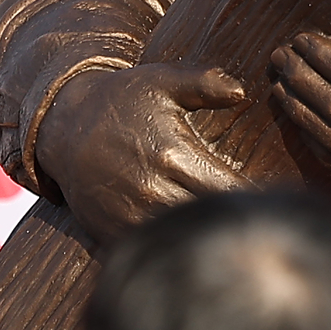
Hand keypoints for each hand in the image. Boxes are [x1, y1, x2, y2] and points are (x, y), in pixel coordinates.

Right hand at [34, 62, 249, 238]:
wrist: (62, 127)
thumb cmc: (119, 101)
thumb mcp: (160, 82)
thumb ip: (204, 83)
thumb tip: (241, 92)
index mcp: (172, 154)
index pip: (229, 189)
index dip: (251, 196)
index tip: (267, 198)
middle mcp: (152, 189)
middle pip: (210, 218)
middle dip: (231, 219)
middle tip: (249, 218)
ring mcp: (130, 215)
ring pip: (183, 238)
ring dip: (204, 237)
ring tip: (224, 233)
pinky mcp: (112, 231)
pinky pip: (151, 247)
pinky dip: (172, 247)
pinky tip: (186, 239)